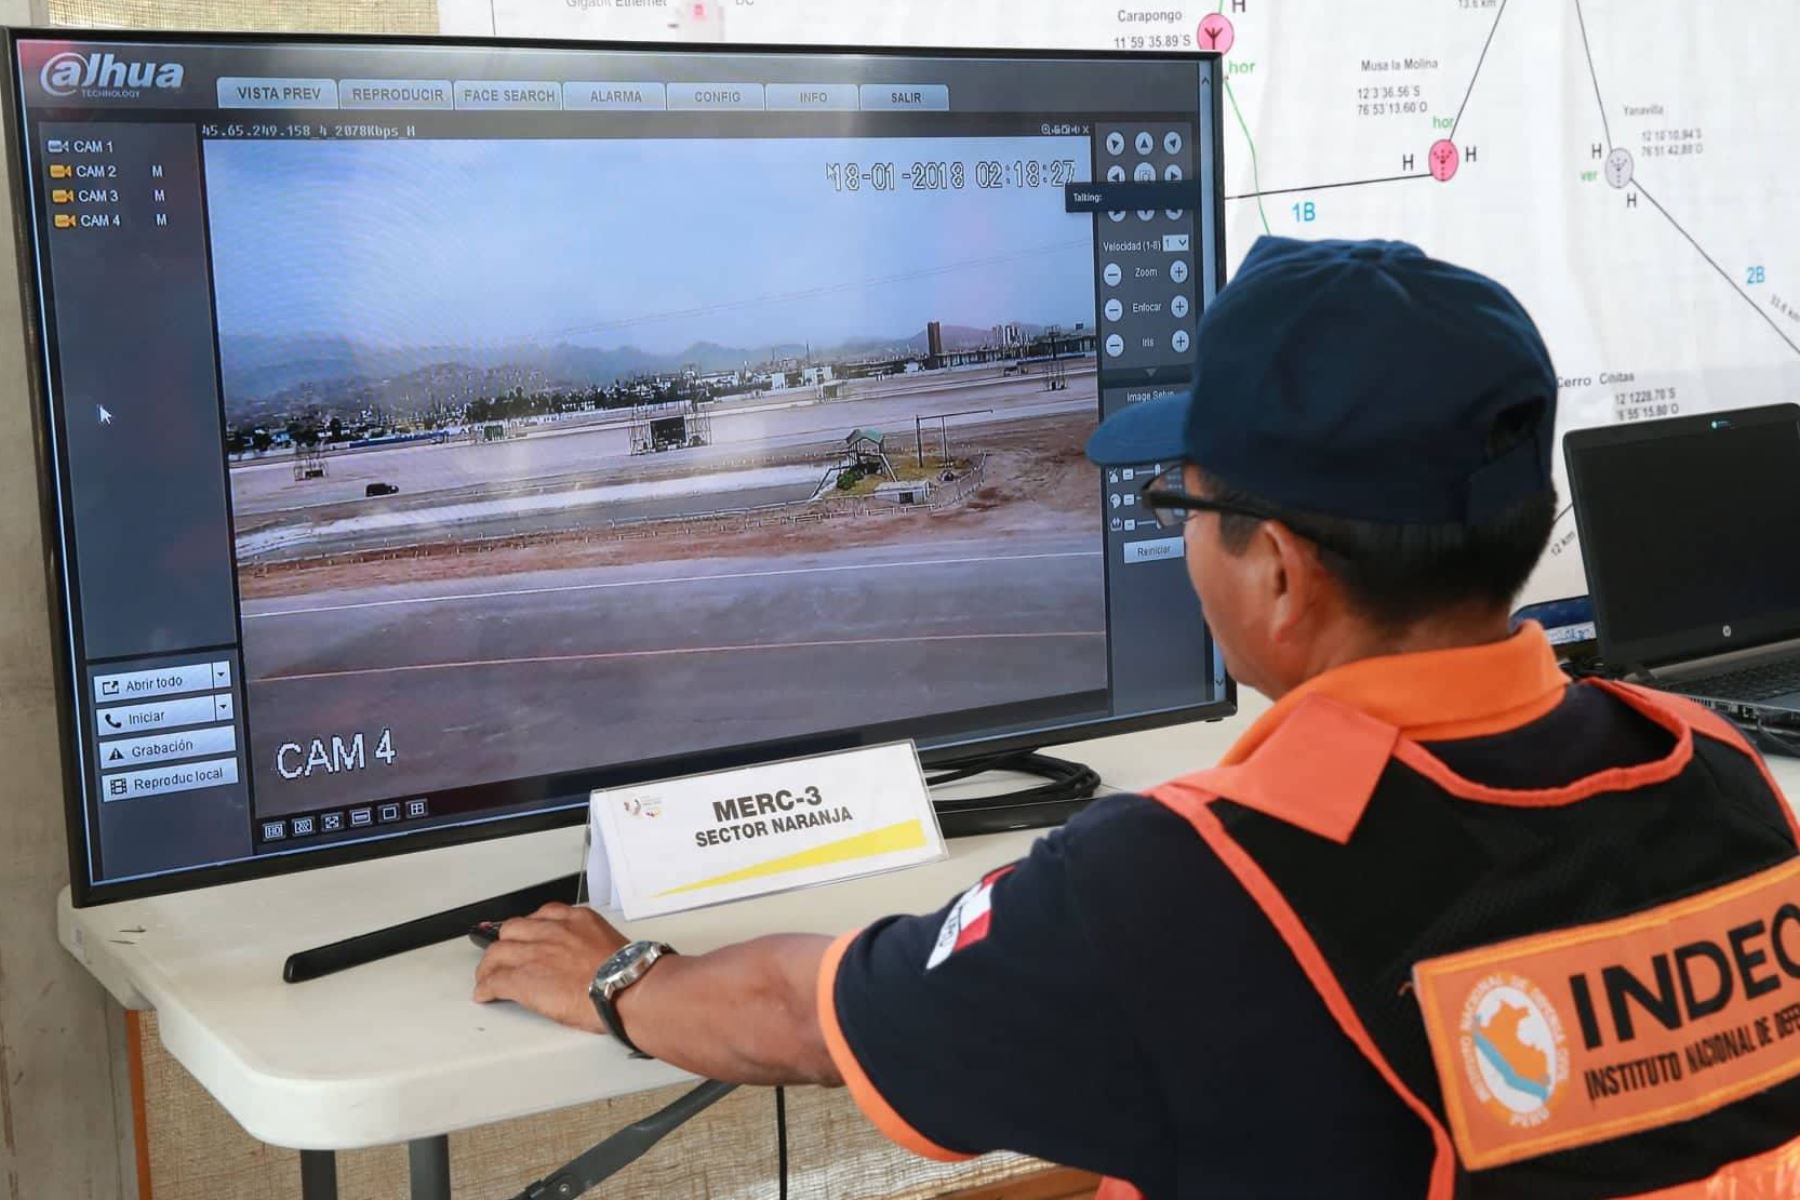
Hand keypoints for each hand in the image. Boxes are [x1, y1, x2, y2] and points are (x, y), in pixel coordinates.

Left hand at [472, 902, 628, 1034]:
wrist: (625, 987)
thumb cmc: (629, 972)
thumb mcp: (612, 943)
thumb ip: (593, 944)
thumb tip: (591, 960)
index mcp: (576, 920)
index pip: (543, 915)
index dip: (532, 928)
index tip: (531, 936)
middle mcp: (552, 931)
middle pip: (513, 929)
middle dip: (508, 942)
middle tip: (507, 955)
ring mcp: (534, 953)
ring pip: (497, 952)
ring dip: (490, 965)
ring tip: (487, 976)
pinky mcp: (523, 979)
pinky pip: (495, 980)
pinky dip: (486, 987)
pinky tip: (485, 994)